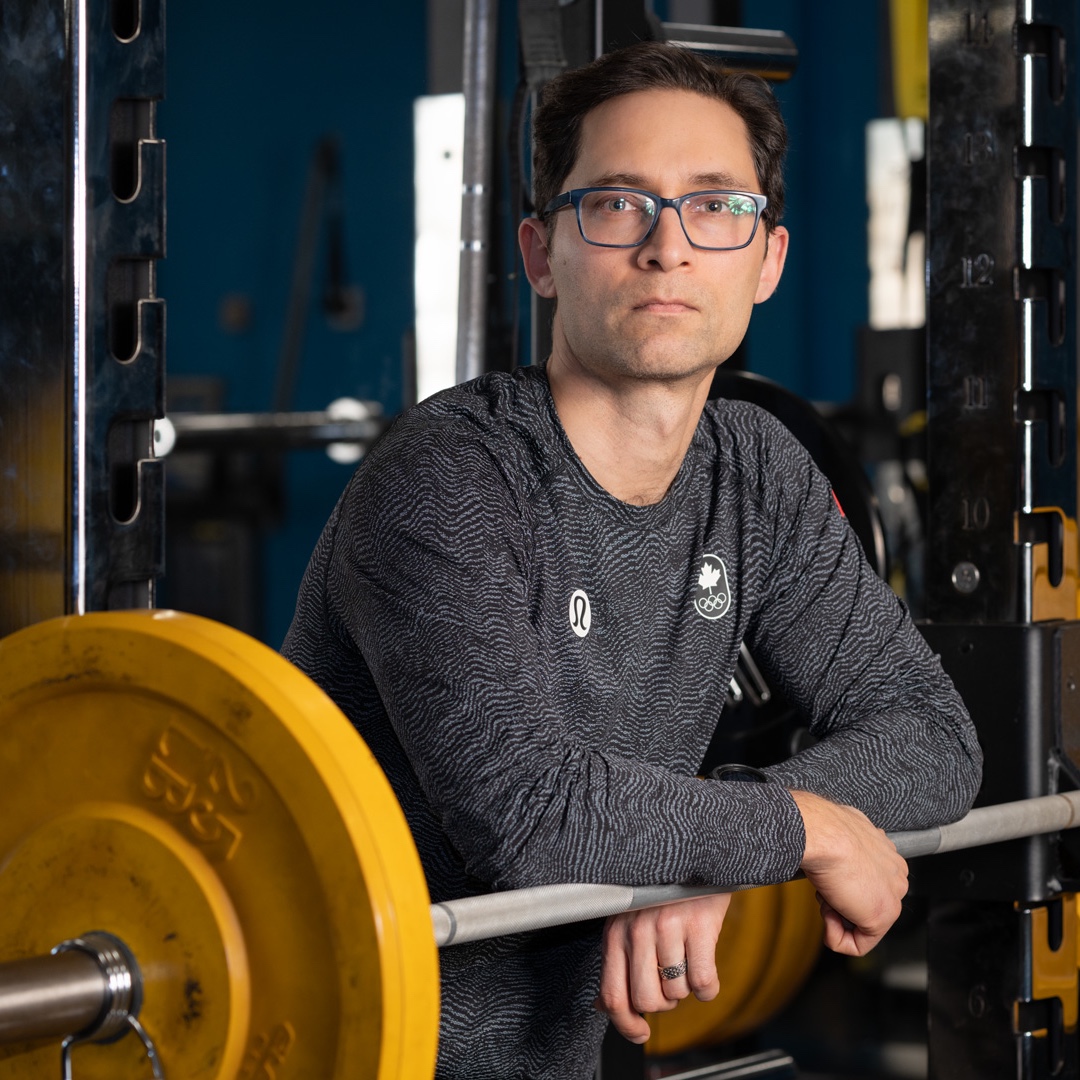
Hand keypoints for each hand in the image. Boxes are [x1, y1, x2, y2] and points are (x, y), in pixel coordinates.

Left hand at [595, 892, 730, 1042]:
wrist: (693, 858)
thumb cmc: (659, 895)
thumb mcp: (627, 922)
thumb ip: (615, 964)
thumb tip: (603, 1007)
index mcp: (615, 932)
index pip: (612, 995)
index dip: (626, 1025)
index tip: (639, 1033)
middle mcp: (637, 930)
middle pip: (647, 1001)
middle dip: (663, 1003)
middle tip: (669, 983)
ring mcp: (668, 926)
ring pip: (676, 993)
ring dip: (685, 988)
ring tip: (686, 962)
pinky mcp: (699, 925)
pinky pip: (703, 982)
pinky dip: (708, 988)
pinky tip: (705, 969)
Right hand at [791, 789, 907, 955]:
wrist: (825, 834)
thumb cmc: (825, 828)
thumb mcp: (839, 830)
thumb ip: (848, 843)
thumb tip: (835, 843)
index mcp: (888, 853)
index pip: (870, 882)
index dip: (842, 884)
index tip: (829, 876)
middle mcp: (896, 874)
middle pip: (866, 904)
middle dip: (840, 902)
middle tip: (826, 888)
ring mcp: (892, 897)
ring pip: (862, 924)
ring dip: (836, 915)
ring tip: (826, 893)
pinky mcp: (881, 918)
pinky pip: (857, 945)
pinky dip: (835, 937)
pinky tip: (827, 914)